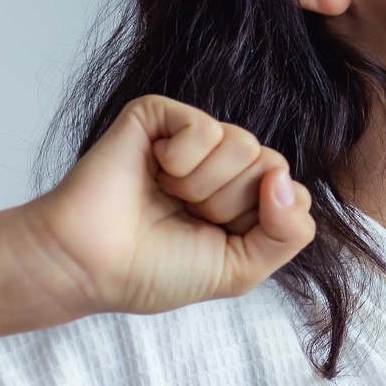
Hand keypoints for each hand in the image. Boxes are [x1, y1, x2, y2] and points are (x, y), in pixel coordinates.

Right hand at [16, 94, 316, 316]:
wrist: (89, 264)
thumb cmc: (156, 269)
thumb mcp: (242, 269)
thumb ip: (289, 233)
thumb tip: (285, 179)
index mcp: (247, 198)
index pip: (295, 194)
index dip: (261, 224)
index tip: (215, 239)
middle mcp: (225, 164)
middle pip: (272, 166)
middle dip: (228, 206)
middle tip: (184, 216)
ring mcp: (194, 138)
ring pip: (244, 145)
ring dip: (203, 186)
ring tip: (167, 195)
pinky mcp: (160, 115)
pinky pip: (206, 128)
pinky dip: (181, 162)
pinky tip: (154, 172)